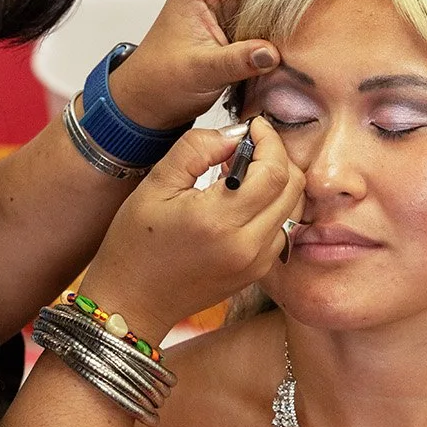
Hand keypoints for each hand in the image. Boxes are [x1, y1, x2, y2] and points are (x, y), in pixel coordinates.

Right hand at [79, 118, 304, 344]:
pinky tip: (239, 201)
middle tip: (249, 145)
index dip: (270, 140)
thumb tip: (235, 134)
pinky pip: (280, 229)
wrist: (132, 301)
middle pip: (293, 186)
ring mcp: (255, 262)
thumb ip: (197, 149)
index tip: (254, 126)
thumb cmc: (135, 243)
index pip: (274, 171)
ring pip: (292, 207)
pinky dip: (270, 207)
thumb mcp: (156, 184)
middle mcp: (246, 245)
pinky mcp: (256, 272)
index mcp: (219, 220)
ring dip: (276, 182)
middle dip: (277, 156)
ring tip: (240, 173)